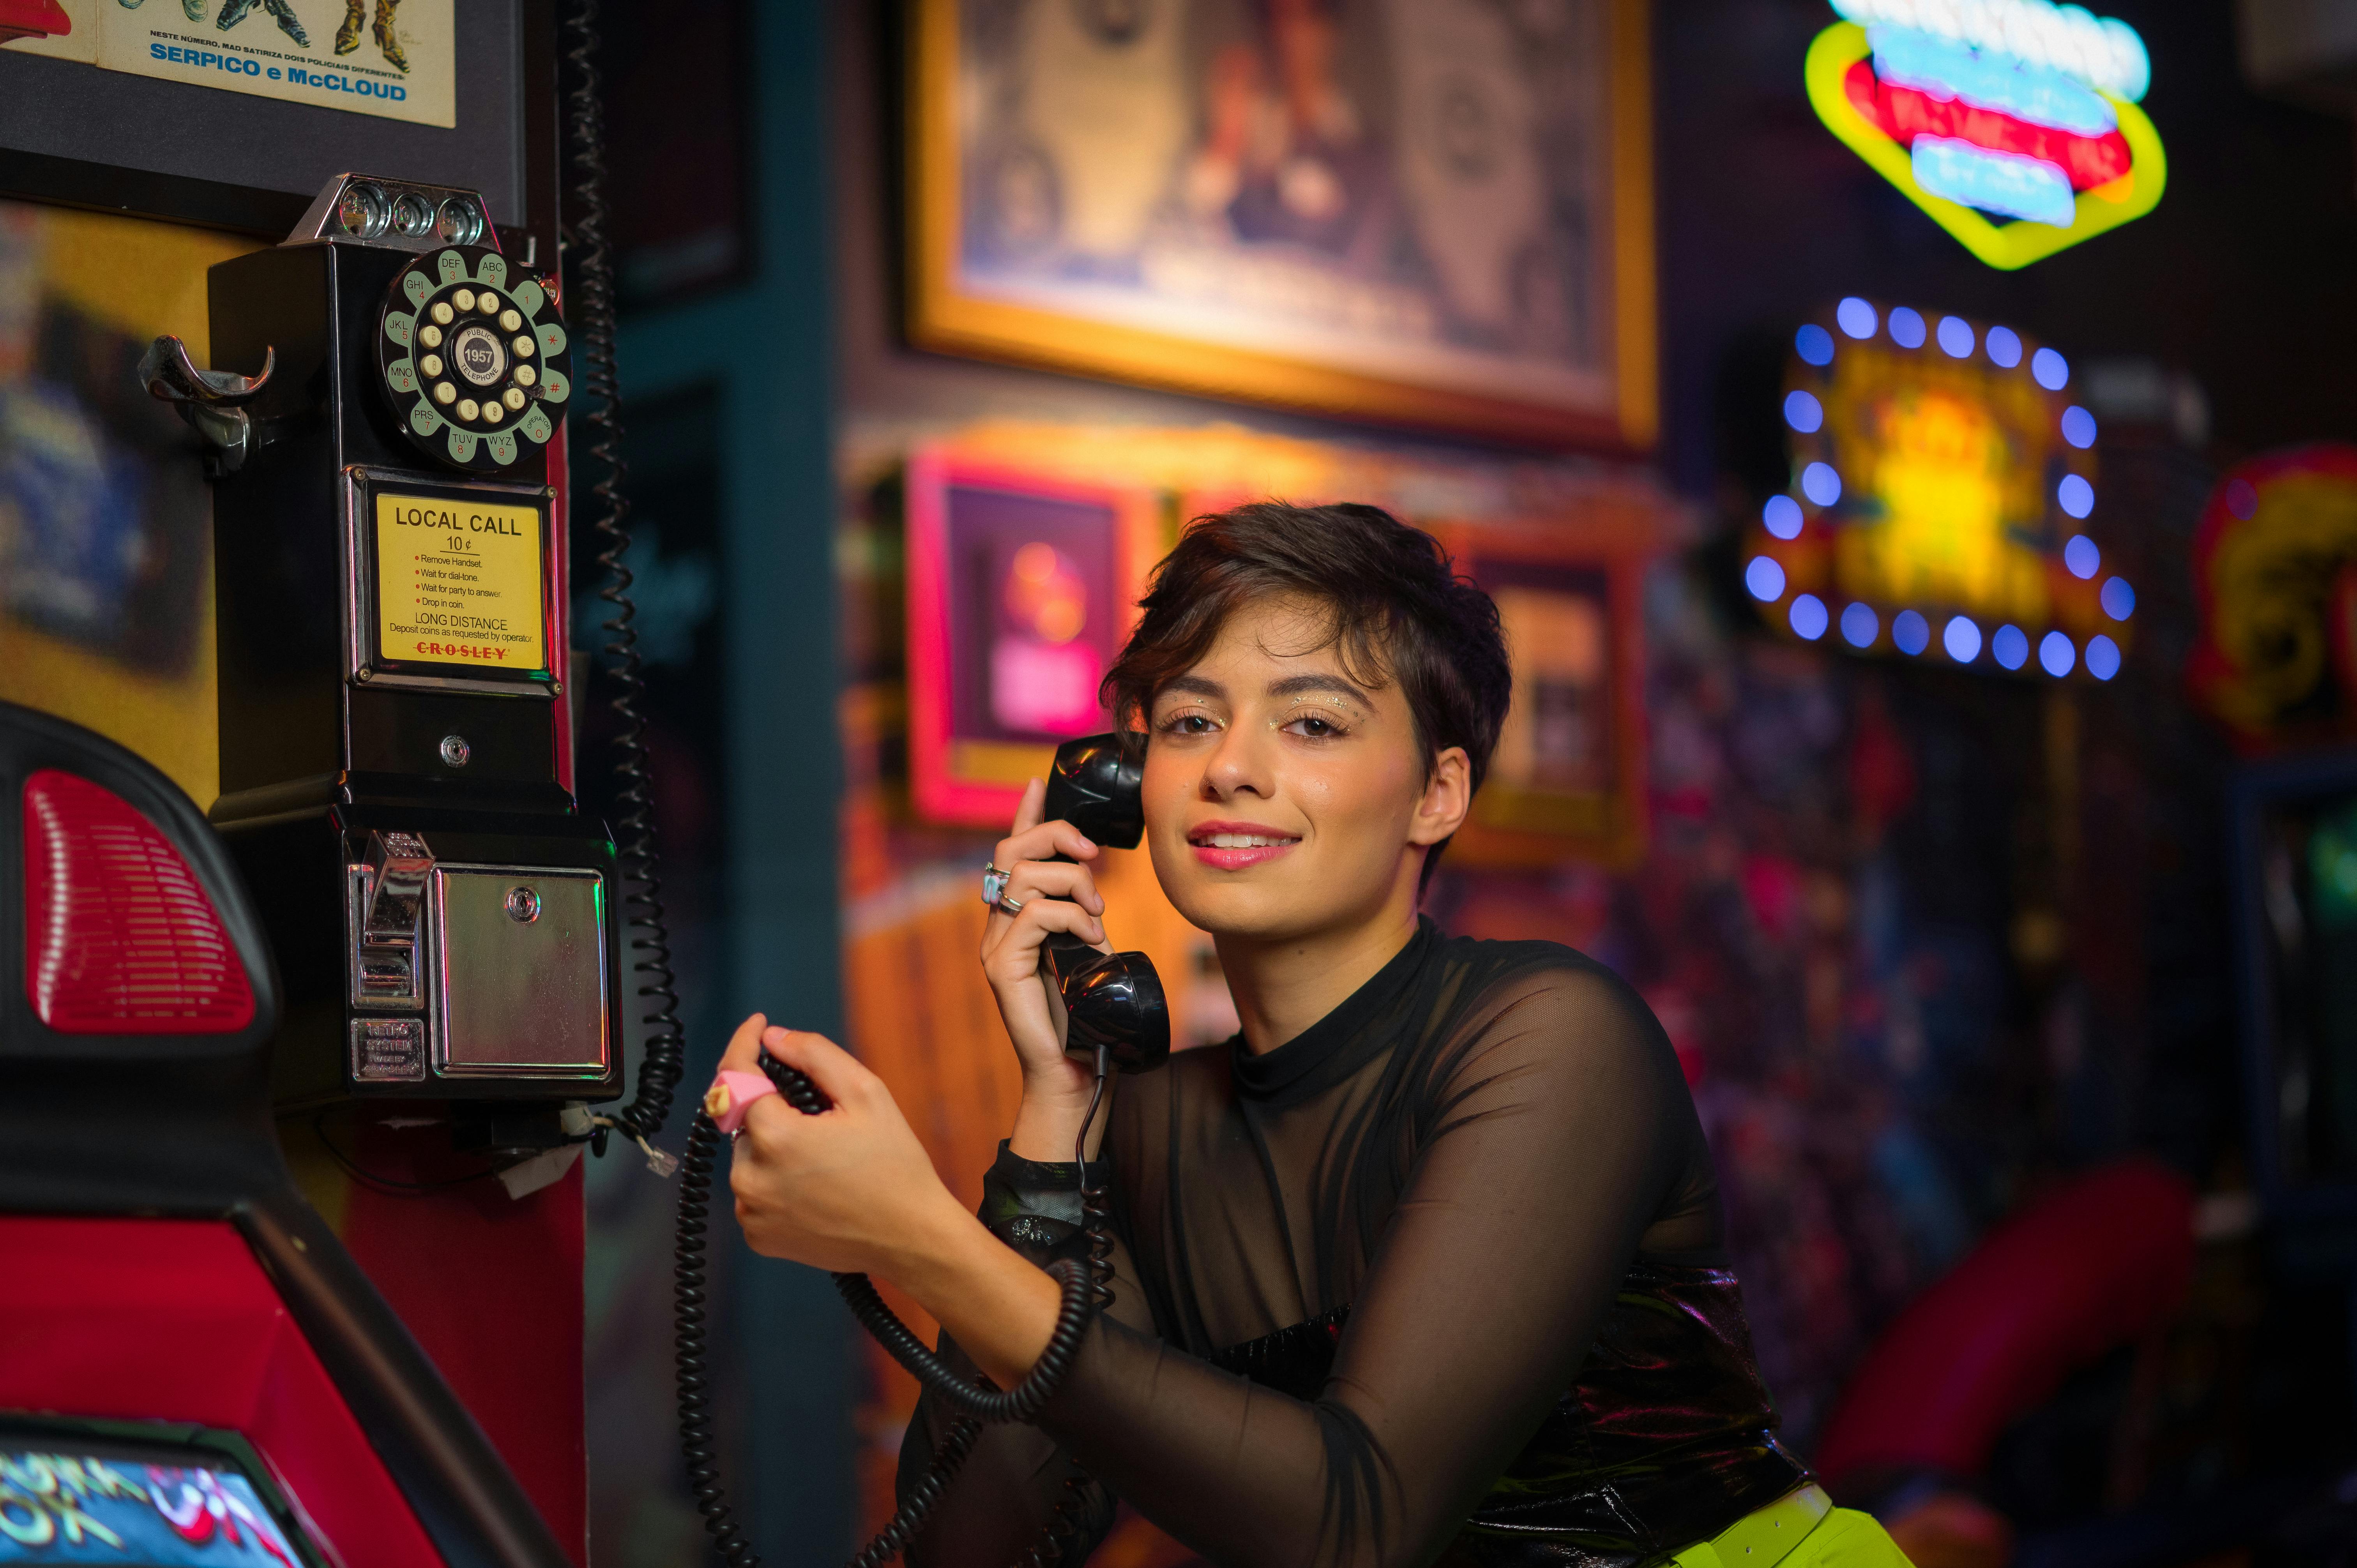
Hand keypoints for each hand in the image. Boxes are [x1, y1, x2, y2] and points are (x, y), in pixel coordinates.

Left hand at [719, 1014, 1064, 1388]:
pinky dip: (774, 1179)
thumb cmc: (895, 1165)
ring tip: (824, 1156)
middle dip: (773, 1106)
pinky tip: (814, 1184)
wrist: (911, 1237)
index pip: (736, 1076)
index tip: (758, 1026)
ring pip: (749, 1155)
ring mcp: (751, 1212)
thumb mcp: (866, 1093)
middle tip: (820, 1114)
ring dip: (774, 1144)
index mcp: (775, 1136)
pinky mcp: (758, 1237)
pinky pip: (753, 1192)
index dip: (744, 1043)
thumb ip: (814, 1054)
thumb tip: (774, 1037)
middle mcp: (750, 1177)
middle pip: (745, 1119)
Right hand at [982, 778, 1110, 1143]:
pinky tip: (1091, 936)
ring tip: (1098, 913)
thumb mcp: (1090, 954)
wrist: (1077, 1074)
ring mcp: (995, 948)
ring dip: (1072, 882)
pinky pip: (1032, 915)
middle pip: (1011, 850)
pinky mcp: (1000, 969)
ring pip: (1023, 876)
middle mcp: (998, 928)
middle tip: (1094, 854)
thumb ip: (1083, 921)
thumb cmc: (1088, 1018)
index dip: (1025, 815)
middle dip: (1054, 834)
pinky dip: (1070, 916)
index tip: (1037, 782)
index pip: (1012, 853)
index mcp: (1017, 920)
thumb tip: (1095, 891)